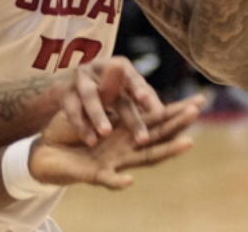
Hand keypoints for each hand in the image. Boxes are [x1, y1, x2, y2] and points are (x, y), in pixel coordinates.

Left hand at [32, 95, 204, 189]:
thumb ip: (107, 89)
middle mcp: (127, 147)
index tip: (200, 101)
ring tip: (187, 144)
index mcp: (127, 129)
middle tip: (199, 113)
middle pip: (159, 136)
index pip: (157, 118)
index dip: (178, 111)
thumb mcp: (90, 105)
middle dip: (179, 124)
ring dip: (165, 151)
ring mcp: (114, 163)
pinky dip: (118, 181)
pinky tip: (128, 180)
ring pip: (144, 159)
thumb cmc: (72, 129)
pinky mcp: (94, 175)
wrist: (47, 153)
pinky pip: (107, 180)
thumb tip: (121, 66)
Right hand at [58, 57, 164, 146]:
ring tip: (106, 133)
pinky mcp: (64, 92)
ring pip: (90, 96)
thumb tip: (169, 114)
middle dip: (129, 116)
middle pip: (117, 93)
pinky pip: (72, 109)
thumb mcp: (124, 91)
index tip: (159, 111)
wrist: (67, 87)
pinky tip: (90, 140)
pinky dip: (81, 124)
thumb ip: (144, 99)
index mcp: (120, 67)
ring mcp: (80, 79)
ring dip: (98, 115)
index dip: (143, 93)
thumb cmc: (107, 90)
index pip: (134, 80)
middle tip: (142, 138)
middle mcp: (99, 69)